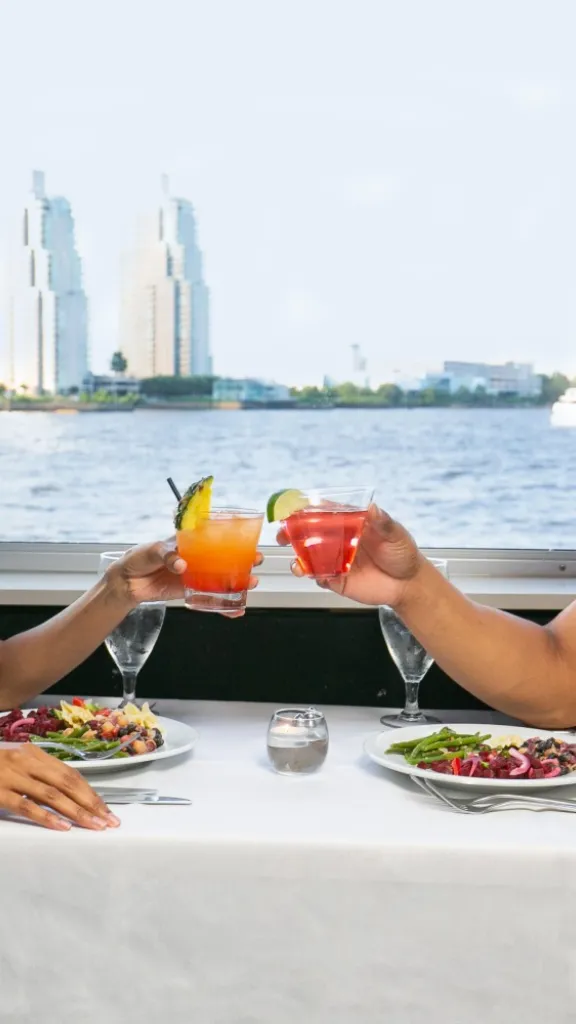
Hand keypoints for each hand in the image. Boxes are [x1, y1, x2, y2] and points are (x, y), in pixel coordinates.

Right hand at [0, 745, 119, 830]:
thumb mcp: (17, 765)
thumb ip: (38, 775)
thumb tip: (69, 795)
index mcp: (34, 754)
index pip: (70, 774)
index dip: (90, 792)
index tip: (107, 810)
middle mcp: (26, 762)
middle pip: (67, 782)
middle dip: (91, 803)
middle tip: (109, 822)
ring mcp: (12, 776)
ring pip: (52, 794)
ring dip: (76, 812)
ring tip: (93, 827)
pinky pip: (26, 806)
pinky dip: (47, 817)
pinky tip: (62, 828)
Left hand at [106, 541, 262, 615]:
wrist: (126, 582)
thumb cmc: (138, 558)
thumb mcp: (152, 551)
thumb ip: (167, 555)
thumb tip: (181, 564)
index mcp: (189, 542)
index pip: (215, 538)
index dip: (233, 539)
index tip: (247, 541)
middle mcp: (196, 558)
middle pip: (225, 559)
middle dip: (243, 560)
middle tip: (255, 562)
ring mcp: (195, 576)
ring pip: (222, 579)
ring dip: (238, 583)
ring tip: (251, 584)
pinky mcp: (191, 592)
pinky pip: (210, 599)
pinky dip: (223, 606)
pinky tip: (235, 611)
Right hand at [278, 504, 422, 607]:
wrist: (409, 584)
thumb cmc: (403, 553)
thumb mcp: (395, 534)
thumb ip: (383, 522)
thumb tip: (373, 508)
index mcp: (350, 524)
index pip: (324, 513)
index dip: (307, 510)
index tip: (293, 509)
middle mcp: (339, 541)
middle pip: (309, 534)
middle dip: (292, 534)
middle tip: (283, 535)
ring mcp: (336, 561)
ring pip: (310, 557)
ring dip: (299, 558)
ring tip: (297, 563)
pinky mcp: (337, 580)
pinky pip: (319, 576)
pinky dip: (313, 575)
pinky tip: (314, 575)